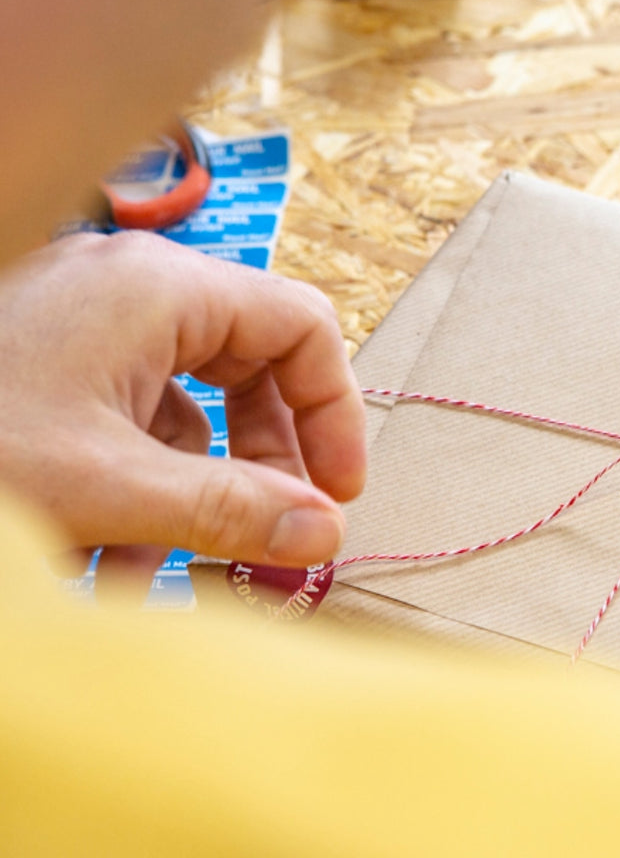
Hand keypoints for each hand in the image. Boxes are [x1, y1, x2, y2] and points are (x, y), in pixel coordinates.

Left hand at [0, 232, 365, 602]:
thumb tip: (323, 535)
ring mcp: (81, 323)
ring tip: (153, 568)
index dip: (334, 412)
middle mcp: (127, 291)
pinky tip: (101, 553)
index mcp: (158, 290)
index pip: (302, 327)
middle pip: (249, 365)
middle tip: (276, 533)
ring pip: (182, 404)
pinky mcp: (45, 362)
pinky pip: (124, 417)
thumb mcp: (108, 489)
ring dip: (187, 492)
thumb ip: (232, 512)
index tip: (337, 493)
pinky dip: (131, 485)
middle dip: (261, 463)